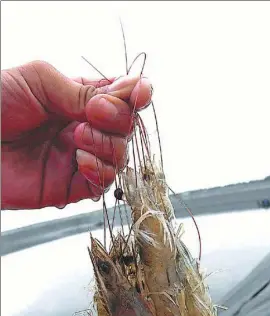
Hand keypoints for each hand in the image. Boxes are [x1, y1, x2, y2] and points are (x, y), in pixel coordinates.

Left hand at [1, 60, 151, 209]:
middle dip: (119, 121)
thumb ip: (83, 91)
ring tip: (81, 137)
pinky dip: (100, 172)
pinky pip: (102, 185)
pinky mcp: (70, 188)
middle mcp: (82, 129)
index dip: (134, 96)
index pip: (119, 98)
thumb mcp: (39, 81)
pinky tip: (81, 160)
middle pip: (125, 129)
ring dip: (109, 146)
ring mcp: (77, 159)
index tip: (139, 94)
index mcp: (76, 100)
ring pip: (119, 158)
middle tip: (95, 115)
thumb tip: (127, 94)